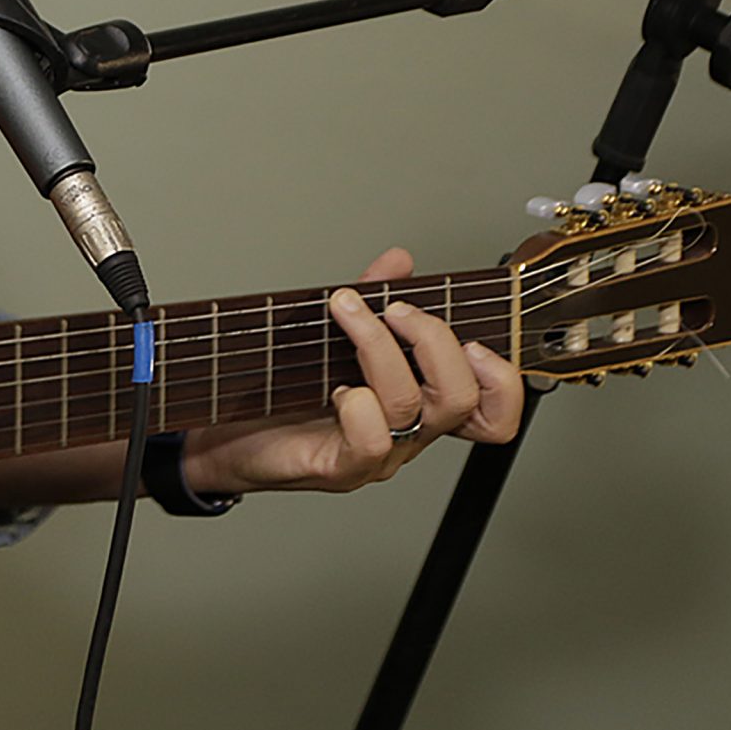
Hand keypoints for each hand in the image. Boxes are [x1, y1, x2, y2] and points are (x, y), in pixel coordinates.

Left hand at [182, 247, 523, 494]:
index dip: (502, 381)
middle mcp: (408, 433)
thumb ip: (373, 299)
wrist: (228, 439)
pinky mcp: (339, 468)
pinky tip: (333, 385)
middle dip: (433, 338)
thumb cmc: (286, 394)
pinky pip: (370, 442)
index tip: (473, 338)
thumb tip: (399, 260)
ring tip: (346, 312)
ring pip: (411, 406)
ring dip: (379, 346)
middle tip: (393, 309)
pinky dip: (356, 403)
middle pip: (460, 397)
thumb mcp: (335, 336)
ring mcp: (377, 455)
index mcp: (420, 404)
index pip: (493, 413)